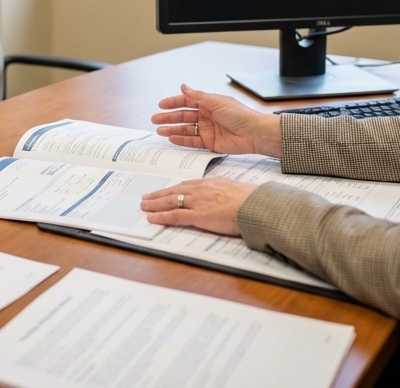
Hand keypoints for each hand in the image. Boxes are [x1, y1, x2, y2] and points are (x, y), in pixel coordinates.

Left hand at [140, 178, 256, 235]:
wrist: (255, 205)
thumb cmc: (251, 200)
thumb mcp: (235, 190)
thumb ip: (225, 192)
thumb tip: (225, 197)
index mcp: (210, 183)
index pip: (186, 185)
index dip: (173, 189)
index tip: (165, 191)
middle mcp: (201, 190)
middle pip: (174, 191)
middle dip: (159, 195)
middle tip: (147, 197)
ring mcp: (198, 202)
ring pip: (170, 201)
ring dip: (155, 204)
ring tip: (144, 206)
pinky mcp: (198, 215)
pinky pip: (175, 216)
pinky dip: (161, 217)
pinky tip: (151, 218)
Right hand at [151, 85, 281, 156]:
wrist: (254, 133)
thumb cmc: (240, 115)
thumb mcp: (216, 102)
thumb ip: (197, 96)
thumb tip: (183, 86)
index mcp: (209, 103)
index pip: (187, 101)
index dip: (173, 103)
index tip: (161, 105)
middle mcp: (206, 115)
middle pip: (183, 116)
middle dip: (169, 117)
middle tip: (155, 119)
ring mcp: (207, 129)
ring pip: (185, 129)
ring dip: (172, 129)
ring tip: (159, 130)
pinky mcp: (210, 142)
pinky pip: (192, 141)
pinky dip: (182, 140)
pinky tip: (172, 138)